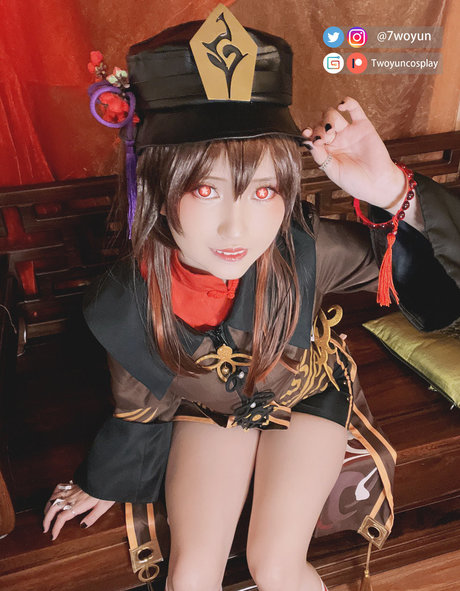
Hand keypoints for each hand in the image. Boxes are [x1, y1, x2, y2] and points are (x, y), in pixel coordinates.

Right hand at [43, 481, 114, 539]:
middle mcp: (72, 497)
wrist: (106, 475)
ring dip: (47, 509)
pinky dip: (53, 495)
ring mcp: (71, 490)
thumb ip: (92, 517)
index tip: (53, 536)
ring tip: (46, 516)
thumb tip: (82, 526)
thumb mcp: (103, 507)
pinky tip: (53, 499)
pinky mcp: (72, 485)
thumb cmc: (106, 491)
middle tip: (45, 529)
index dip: (55, 528)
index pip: (61, 518)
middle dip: (46, 520)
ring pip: (53, 499)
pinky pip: (58, 488)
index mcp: (79, 504)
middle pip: (52, 509)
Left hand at [302, 97, 406, 211]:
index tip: (307, 135)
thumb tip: (307, 142)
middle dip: (319, 128)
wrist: (377, 183)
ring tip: (332, 131)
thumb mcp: (332, 170)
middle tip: (323, 139)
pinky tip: (342, 106)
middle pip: (321, 123)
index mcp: (327, 150)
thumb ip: (319, 155)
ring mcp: (349, 131)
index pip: (313, 135)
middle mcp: (336, 139)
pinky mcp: (363, 126)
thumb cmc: (355, 181)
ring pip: (333, 115)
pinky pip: (354, 109)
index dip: (308, 133)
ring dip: (328, 119)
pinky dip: (347, 103)